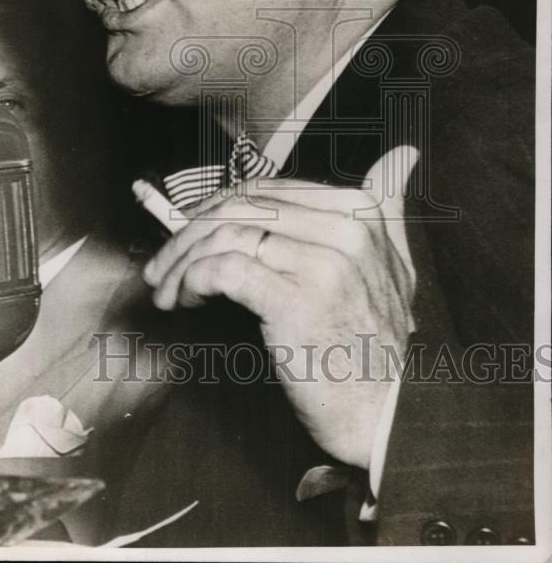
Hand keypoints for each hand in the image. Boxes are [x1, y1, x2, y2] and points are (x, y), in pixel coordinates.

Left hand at [143, 146, 418, 468]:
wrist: (385, 414)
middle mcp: (347, 230)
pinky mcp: (297, 301)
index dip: (215, 208)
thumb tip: (404, 153)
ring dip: (184, 261)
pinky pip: (225, 269)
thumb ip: (389, 207)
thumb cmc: (373, 343)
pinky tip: (187, 299)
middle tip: (164, 263)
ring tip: (169, 288)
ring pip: (227, 236)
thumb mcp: (396, 266)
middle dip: (188, 233)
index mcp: (362, 212)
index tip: (187, 232)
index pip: (265, 190)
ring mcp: (324, 264)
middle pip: (240, 209)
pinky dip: (193, 280)